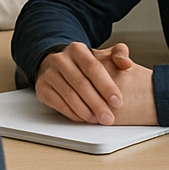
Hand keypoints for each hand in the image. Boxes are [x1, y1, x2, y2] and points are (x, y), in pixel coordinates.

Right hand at [36, 42, 156, 124]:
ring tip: (97, 120)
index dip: (106, 86)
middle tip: (108, 118)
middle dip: (97, 104)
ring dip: (85, 111)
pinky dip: (72, 113)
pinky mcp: (42, 87)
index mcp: (77, 49)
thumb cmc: (84, 65)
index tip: (118, 101)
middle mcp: (60, 59)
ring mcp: (49, 73)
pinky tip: (84, 118)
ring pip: (68, 95)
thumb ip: (119, 55)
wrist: (57, 64)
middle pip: (81, 83)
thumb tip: (126, 63)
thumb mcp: (103, 55)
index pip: (93, 68)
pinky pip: (58, 103)